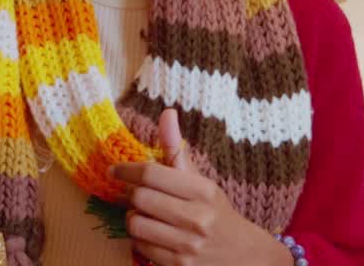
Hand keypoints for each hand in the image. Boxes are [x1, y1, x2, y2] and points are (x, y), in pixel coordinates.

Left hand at [110, 110, 292, 265]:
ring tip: (147, 217)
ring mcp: (189, 245)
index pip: (151, 174)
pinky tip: (155, 236)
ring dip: (134, 219)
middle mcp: (198, 217)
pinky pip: (140, 247)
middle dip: (132, 197)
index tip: (115, 170)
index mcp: (203, 191)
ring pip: (135, 224)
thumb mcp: (201, 182)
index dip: (126, 170)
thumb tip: (167, 112)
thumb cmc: (218, 214)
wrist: (249, 258)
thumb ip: (177, 150)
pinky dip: (140, 240)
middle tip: (137, 197)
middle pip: (139, 198)